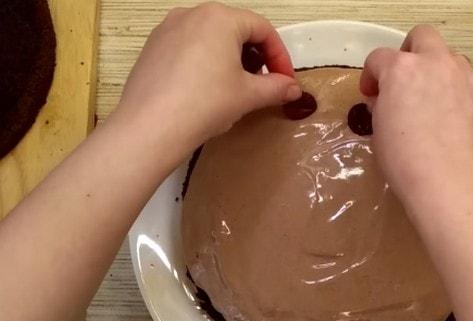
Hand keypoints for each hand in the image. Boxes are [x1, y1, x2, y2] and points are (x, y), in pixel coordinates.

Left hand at [114, 2, 300, 155]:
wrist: (151, 126)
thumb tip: (293, 89)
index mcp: (220, 18)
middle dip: (256, 57)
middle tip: (264, 85)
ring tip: (236, 89)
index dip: (280, 56)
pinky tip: (206, 92)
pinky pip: (188, 49)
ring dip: (230, 60)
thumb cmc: (205, 103)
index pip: (262, 29)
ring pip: (210, 38)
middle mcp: (192, 14)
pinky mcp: (152, 48)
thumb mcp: (248, 95)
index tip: (286, 81)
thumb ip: (276, 88)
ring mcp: (167, 29)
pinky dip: (205, 64)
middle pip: (235, 30)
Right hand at [361, 25, 472, 204]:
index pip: (379, 58)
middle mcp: (437, 65)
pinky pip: (470, 87)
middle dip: (410, 52)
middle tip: (404, 80)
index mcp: (402, 70)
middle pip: (423, 37)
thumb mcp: (379, 132)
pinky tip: (453, 124)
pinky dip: (459, 97)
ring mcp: (466, 79)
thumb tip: (387, 102)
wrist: (452, 185)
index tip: (371, 94)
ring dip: (439, 72)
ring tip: (432, 103)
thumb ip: (382, 106)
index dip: (371, 75)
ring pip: (452, 59)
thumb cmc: (408, 163)